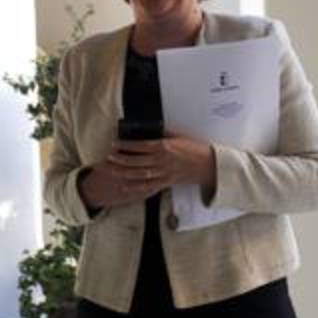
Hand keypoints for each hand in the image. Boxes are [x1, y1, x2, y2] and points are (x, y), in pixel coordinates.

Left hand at [78, 136, 215, 209]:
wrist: (208, 165)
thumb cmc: (195, 149)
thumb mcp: (179, 136)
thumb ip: (163, 134)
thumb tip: (150, 130)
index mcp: (164, 147)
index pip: (140, 146)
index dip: (126, 145)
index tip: (115, 143)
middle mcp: (162, 160)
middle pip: (137, 161)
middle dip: (121, 159)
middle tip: (109, 157)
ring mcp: (164, 172)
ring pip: (140, 174)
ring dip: (125, 172)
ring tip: (113, 170)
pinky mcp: (167, 182)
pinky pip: (150, 186)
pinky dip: (137, 187)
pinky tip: (126, 186)